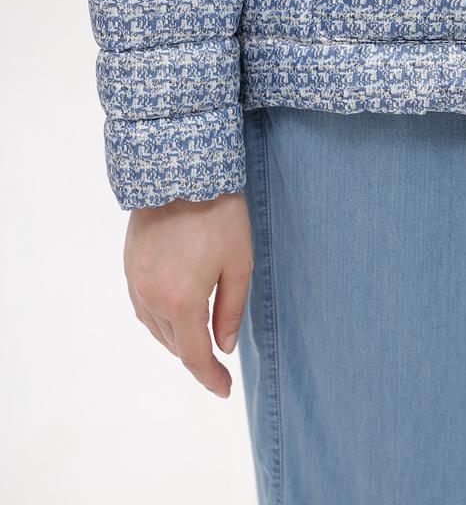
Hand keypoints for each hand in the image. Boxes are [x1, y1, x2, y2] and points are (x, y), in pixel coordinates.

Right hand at [124, 193, 252, 396]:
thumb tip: (225, 346)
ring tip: (198, 337)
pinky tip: (174, 311)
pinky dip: (159, 318)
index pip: (195, 357)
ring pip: (154, 327)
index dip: (210, 378)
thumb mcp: (239, 263)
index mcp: (182, 302)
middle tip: (218, 361)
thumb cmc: (219, 215)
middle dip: (196, 357)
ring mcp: (136, 281)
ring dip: (177, 338)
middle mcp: (152, 298)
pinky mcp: (129, 264)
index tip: (224, 389)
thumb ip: (231, 310)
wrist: (180, 172)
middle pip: (174, 344)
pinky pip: (142, 306)